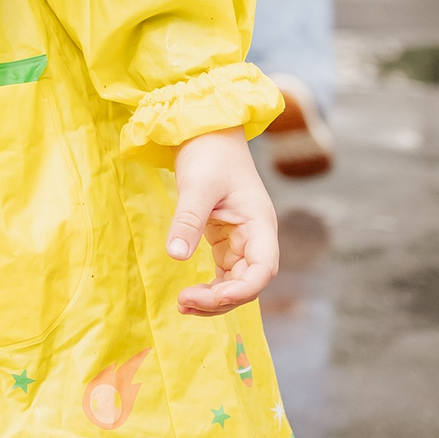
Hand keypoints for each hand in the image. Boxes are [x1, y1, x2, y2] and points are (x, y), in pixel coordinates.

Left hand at [167, 128, 279, 316]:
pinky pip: (223, 273)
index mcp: (260, 225)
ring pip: (235, 282)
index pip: (263, 270)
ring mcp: (242, 240)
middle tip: (184, 303)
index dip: (242, 291)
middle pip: (248, 283)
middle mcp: (256, 237)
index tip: (211, 297)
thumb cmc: (209, 153)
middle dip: (220, 299)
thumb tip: (175, 256)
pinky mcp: (225, 240)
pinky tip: (189, 295)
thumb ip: (188, 221)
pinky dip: (209, 287)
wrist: (206, 132)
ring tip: (183, 305)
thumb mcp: (197, 186)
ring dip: (213, 298)